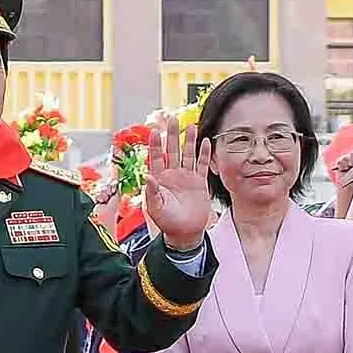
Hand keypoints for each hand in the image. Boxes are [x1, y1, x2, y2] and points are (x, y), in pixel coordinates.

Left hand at [138, 117, 212, 249]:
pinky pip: (202, 165)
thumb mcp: (155, 208)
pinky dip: (204, 154)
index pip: (156, 157)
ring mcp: (186, 177)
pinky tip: (205, 142)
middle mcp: (173, 175)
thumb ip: (151, 192)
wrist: (185, 233)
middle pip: (172, 150)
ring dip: (189, 141)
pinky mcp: (200, 182)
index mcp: (159, 179)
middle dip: (172, 135)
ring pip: (188, 154)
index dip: (155, 144)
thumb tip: (147, 176)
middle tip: (172, 119)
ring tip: (190, 126)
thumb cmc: (167, 222)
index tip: (154, 130)